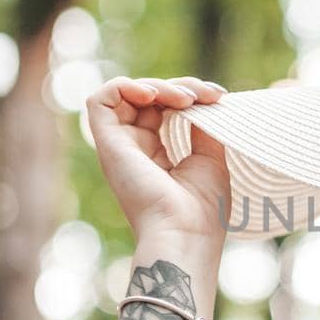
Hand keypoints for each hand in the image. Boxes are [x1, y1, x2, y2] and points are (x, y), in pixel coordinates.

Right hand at [85, 76, 230, 240]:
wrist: (185, 234)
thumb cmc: (202, 209)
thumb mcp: (210, 159)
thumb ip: (202, 128)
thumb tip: (202, 101)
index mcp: (156, 156)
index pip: (164, 109)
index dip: (189, 95)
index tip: (219, 97)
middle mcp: (134, 150)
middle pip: (147, 99)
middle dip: (180, 87)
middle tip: (208, 96)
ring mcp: (119, 147)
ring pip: (126, 95)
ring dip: (158, 85)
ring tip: (186, 99)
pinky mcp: (108, 145)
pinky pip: (100, 100)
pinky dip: (125, 87)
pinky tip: (153, 96)